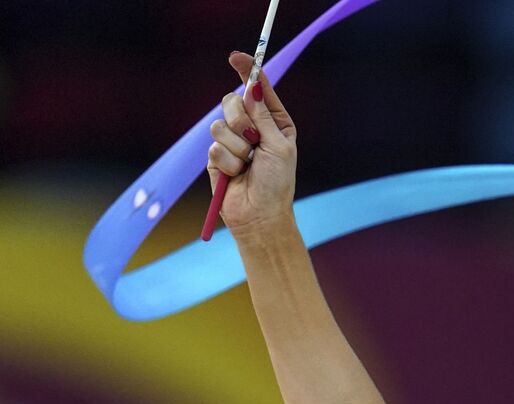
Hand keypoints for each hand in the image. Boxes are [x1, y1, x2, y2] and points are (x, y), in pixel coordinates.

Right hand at [206, 51, 297, 237]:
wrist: (259, 215)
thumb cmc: (277, 184)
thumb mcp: (278, 147)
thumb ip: (264, 117)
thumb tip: (251, 88)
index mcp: (275, 122)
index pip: (258, 90)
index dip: (247, 71)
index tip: (236, 57)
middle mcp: (253, 128)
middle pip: (232, 101)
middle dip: (241, 120)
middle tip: (252, 141)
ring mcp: (233, 140)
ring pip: (220, 123)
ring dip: (235, 146)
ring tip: (247, 164)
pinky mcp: (216, 155)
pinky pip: (213, 145)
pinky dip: (227, 161)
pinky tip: (235, 175)